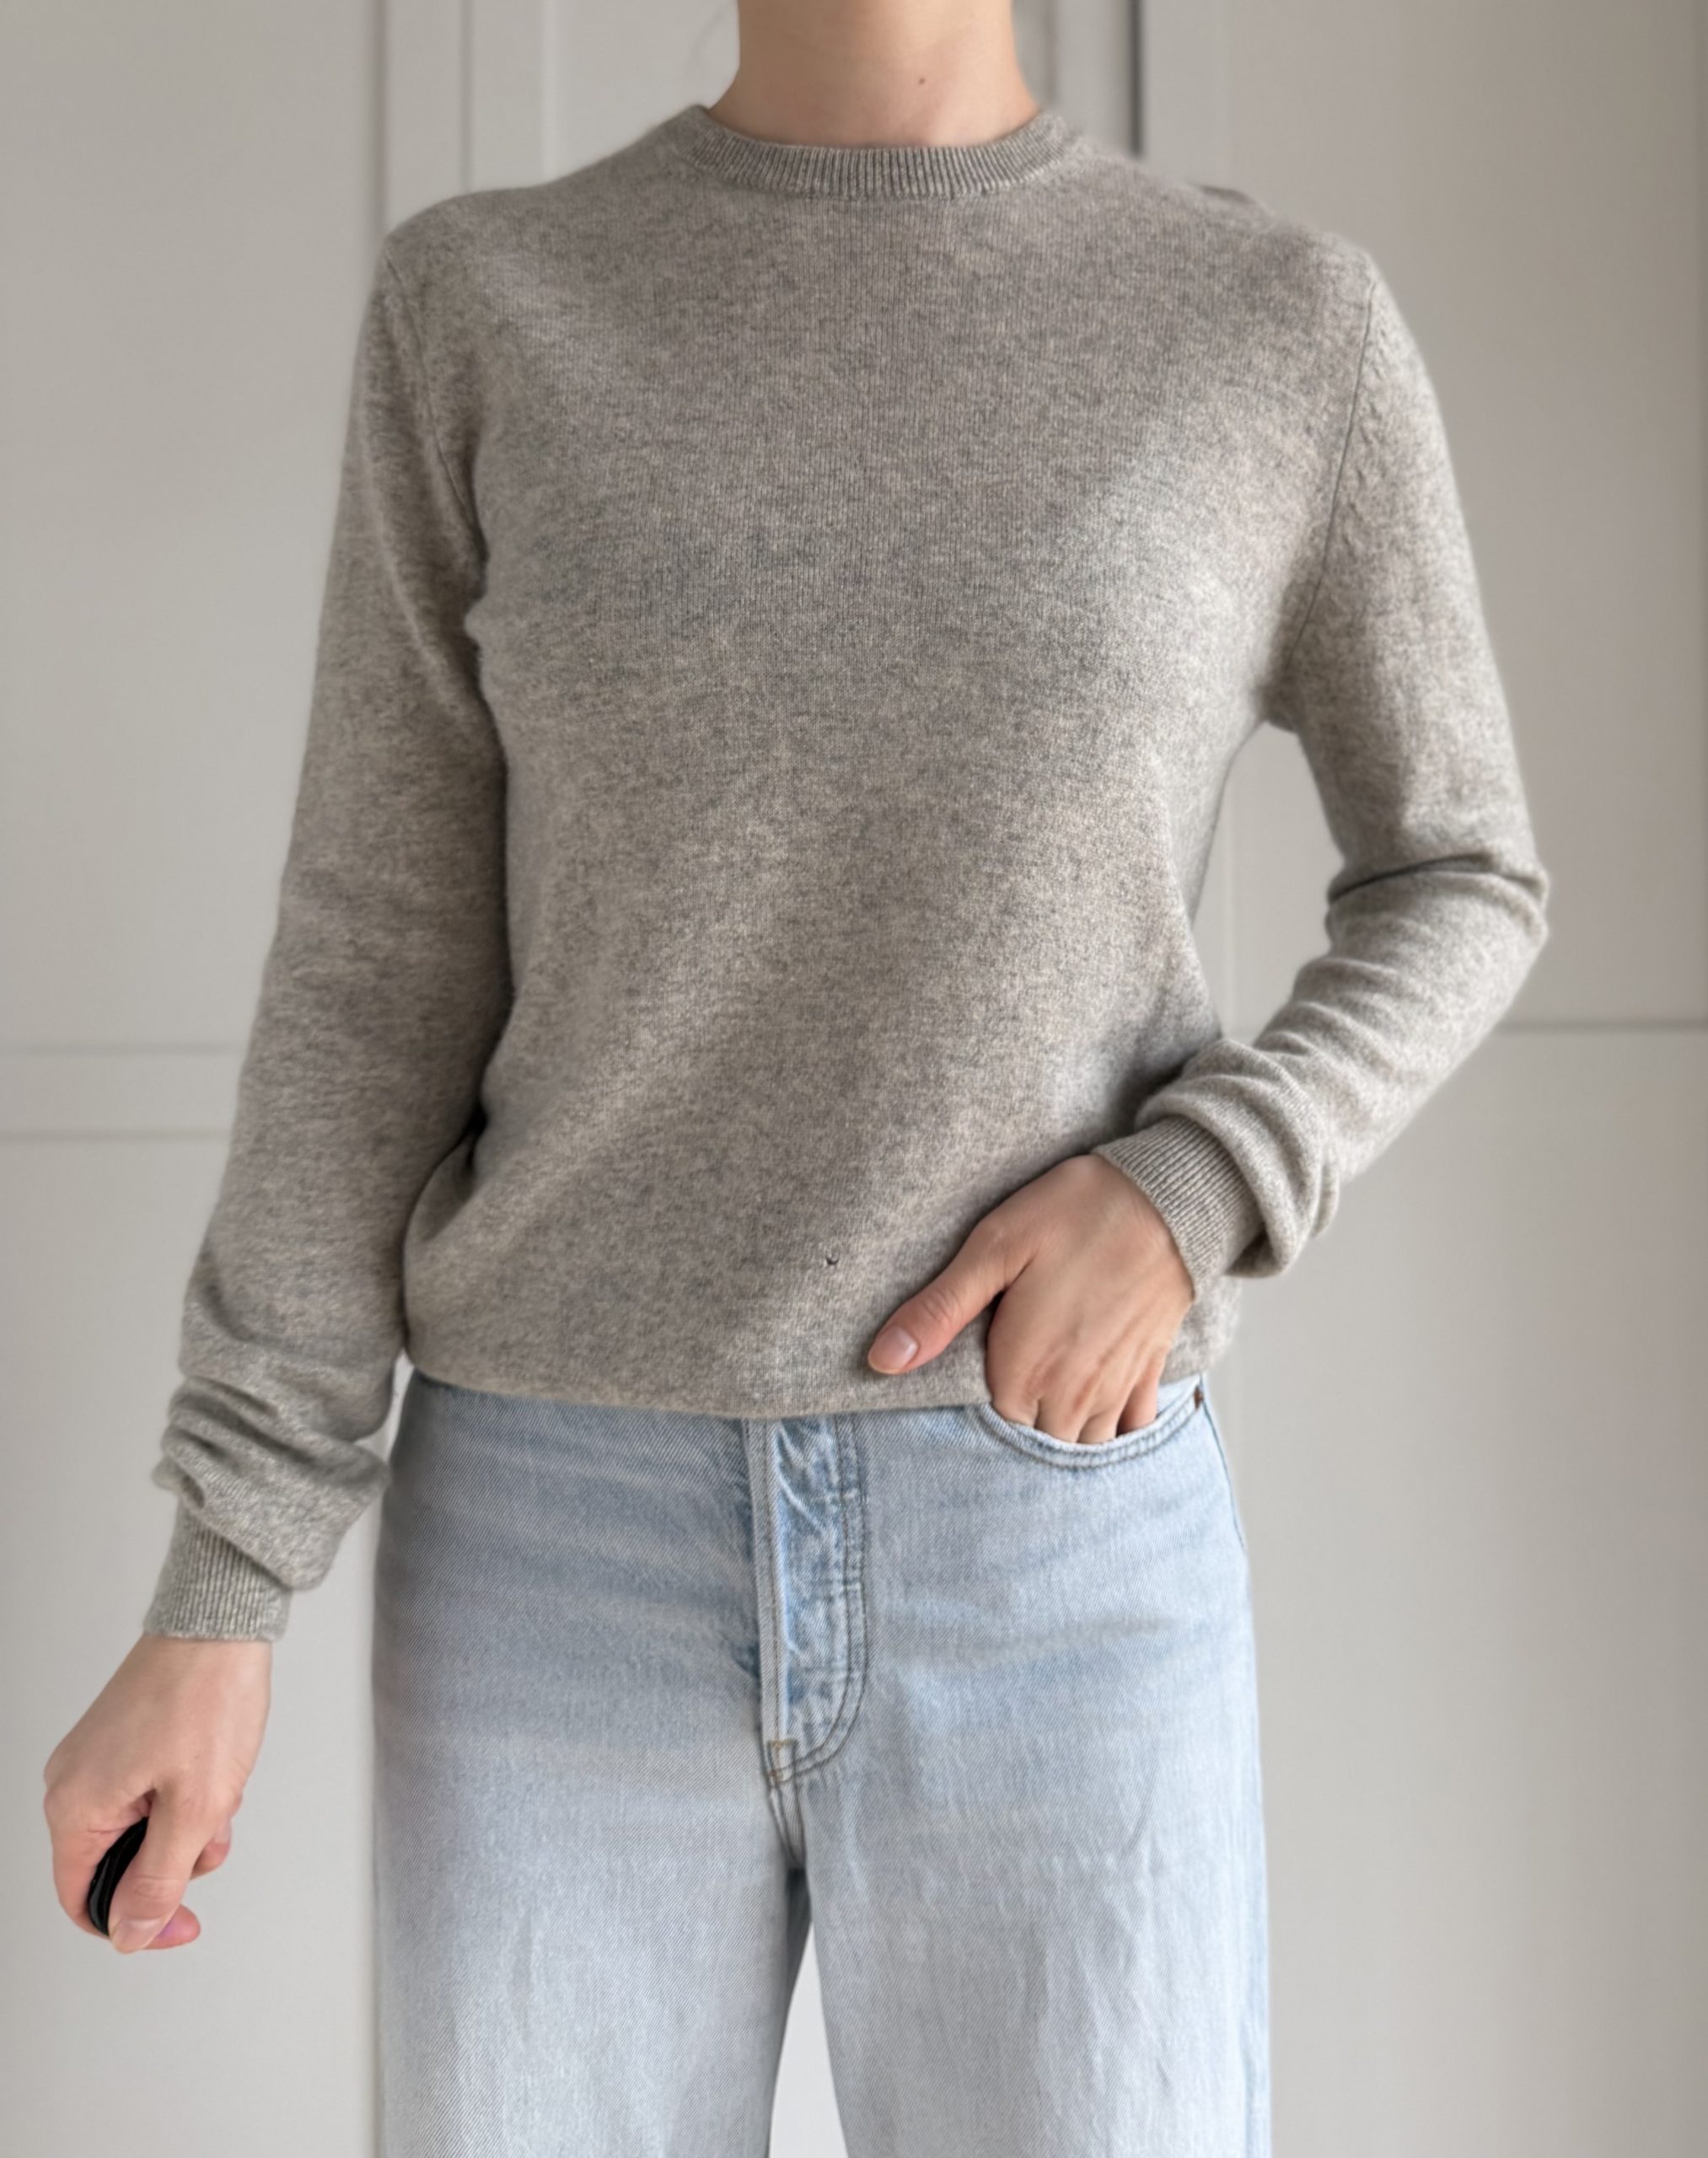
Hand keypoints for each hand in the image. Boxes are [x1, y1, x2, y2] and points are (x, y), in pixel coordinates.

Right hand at [43, 1634, 271, 1952]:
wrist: (219, 1624)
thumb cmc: (206, 1697)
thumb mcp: (194, 1808)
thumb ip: (160, 1879)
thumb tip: (131, 1931)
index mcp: (75, 1806)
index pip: (84, 1900)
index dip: (136, 1923)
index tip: (183, 1921)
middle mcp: (72, 1783)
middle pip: (116, 1866)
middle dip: (173, 1862)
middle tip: (213, 1835)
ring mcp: (95, 1759)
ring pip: (139, 1830)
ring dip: (187, 1826)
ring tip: (221, 1791)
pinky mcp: (120, 1741)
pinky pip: (145, 1795)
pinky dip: (183, 1796)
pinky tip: (213, 1771)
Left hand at [866, 1153, 1194, 1444]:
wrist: (1171, 1196)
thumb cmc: (1076, 1213)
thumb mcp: (994, 1248)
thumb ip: (939, 1311)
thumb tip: (881, 1360)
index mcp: (1027, 1371)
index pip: (987, 1429)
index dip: (972, 1412)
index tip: (966, 1382)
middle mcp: (1074, 1394)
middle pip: (1034, 1444)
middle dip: (1016, 1428)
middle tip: (1002, 1386)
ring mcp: (1116, 1387)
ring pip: (1082, 1445)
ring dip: (1060, 1432)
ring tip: (1042, 1397)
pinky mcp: (1149, 1370)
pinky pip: (1131, 1428)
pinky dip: (1112, 1428)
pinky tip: (1095, 1404)